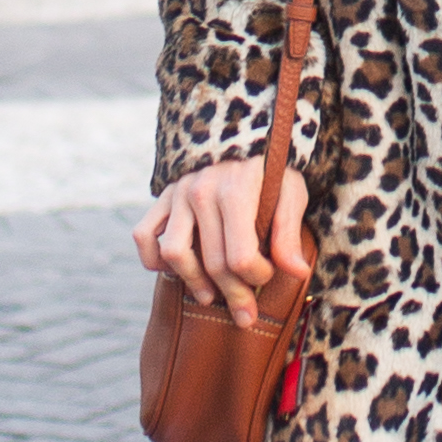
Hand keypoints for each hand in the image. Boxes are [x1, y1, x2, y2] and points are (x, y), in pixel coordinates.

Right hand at [134, 154, 311, 326]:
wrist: (243, 130)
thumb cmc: (272, 166)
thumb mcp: (291, 190)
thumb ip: (289, 232)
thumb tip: (297, 272)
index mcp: (236, 189)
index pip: (241, 256)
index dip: (258, 277)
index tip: (269, 275)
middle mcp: (201, 191)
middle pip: (212, 262)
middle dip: (234, 294)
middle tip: (246, 312)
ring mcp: (178, 194)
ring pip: (175, 254)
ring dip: (194, 282)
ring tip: (210, 296)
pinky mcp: (163, 197)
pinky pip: (144, 235)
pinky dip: (153, 259)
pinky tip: (176, 271)